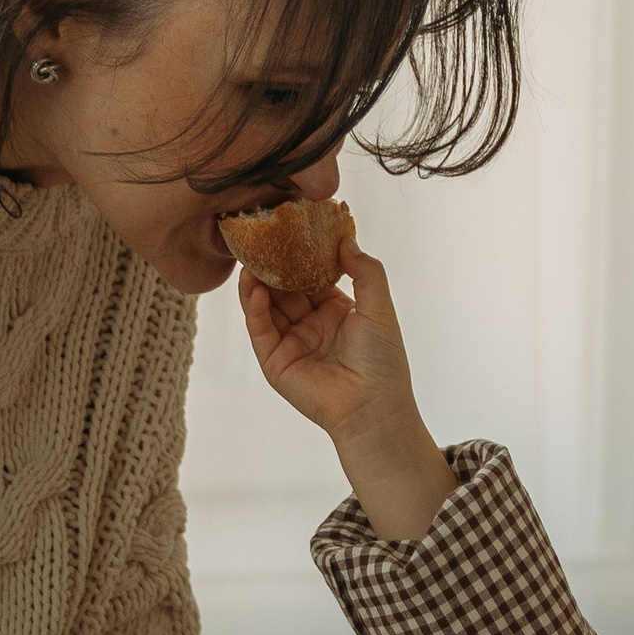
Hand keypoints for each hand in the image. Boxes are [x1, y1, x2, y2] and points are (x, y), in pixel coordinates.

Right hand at [240, 248, 453, 541]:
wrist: (372, 406)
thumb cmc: (382, 360)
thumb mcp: (379, 306)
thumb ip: (365, 270)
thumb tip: (346, 239)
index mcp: (336, 311)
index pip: (311, 276)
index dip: (301, 254)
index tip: (291, 228)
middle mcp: (311, 324)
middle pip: (285, 288)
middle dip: (273, 264)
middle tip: (261, 238)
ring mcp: (291, 342)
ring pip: (267, 306)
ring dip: (257, 283)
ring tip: (250, 259)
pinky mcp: (275, 361)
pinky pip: (261, 330)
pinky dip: (255, 309)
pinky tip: (254, 288)